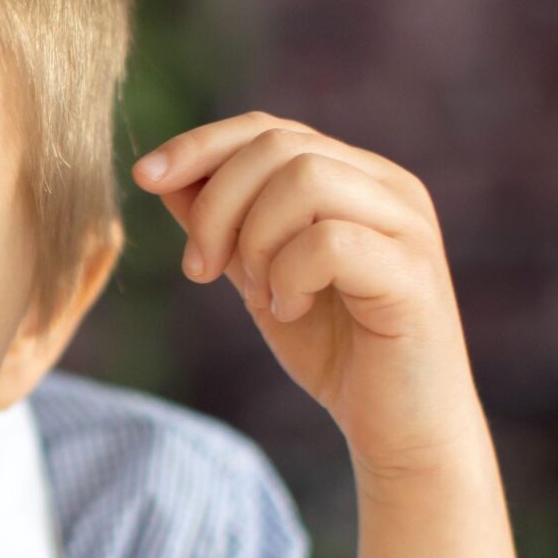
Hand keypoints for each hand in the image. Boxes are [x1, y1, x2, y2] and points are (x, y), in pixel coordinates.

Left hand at [132, 112, 486, 480]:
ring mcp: (406, 225)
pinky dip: (289, 276)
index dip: (200, 145)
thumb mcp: (259, 277)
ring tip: (260, 295)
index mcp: (354, 177)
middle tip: (201, 270)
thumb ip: (223, 226)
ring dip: (256, 241)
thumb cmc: (335, 350)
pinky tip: (291, 311)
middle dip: (217, 205)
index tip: (145, 177)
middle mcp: (388, 187)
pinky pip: (328, 241)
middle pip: (278, 146)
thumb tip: (166, 177)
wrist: (398, 428)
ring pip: (304, 180)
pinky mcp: (412, 273)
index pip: (268, 129)